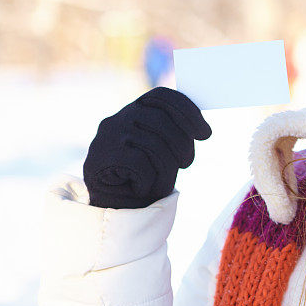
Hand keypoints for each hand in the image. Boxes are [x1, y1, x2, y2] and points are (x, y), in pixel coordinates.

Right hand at [83, 86, 211, 208]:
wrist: (109, 209)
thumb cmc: (142, 177)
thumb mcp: (161, 150)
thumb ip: (174, 134)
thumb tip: (203, 129)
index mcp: (133, 111)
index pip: (162, 96)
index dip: (188, 111)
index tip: (205, 133)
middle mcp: (117, 119)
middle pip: (162, 121)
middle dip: (182, 144)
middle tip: (186, 163)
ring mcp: (106, 138)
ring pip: (153, 145)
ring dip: (167, 169)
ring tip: (163, 183)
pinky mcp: (99, 159)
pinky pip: (140, 165)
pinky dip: (149, 181)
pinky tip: (142, 188)